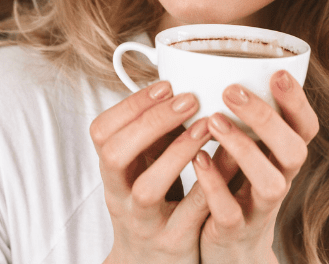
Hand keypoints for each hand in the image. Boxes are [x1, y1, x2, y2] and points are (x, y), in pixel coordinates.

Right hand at [89, 81, 212, 263]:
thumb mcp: (142, 170)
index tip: (165, 85)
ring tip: (206, 126)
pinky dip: (207, 186)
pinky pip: (190, 214)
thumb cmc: (152, 207)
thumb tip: (180, 86)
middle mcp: (121, 197)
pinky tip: (227, 161)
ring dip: (176, 153)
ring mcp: (145, 222)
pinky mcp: (174, 242)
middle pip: (115, 156)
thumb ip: (154, 136)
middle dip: (150, 122)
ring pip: (148, 189)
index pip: (102, 132)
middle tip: (188, 99)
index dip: (130, 105)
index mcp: (113, 173)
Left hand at [194, 70, 318, 262]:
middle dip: (266, 118)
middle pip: (295, 151)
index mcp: (283, 157)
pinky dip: (215, 184)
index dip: (297, 102)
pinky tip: (198, 159)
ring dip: (244, 149)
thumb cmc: (235, 187)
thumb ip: (241, 118)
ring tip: (213, 121)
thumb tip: (215, 65)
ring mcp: (259, 209)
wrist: (230, 249)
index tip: (277, 73)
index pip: (306, 127)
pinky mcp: (235, 231)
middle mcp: (280, 180)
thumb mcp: (246, 150)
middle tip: (233, 90)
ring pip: (271, 183)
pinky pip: (231, 212)